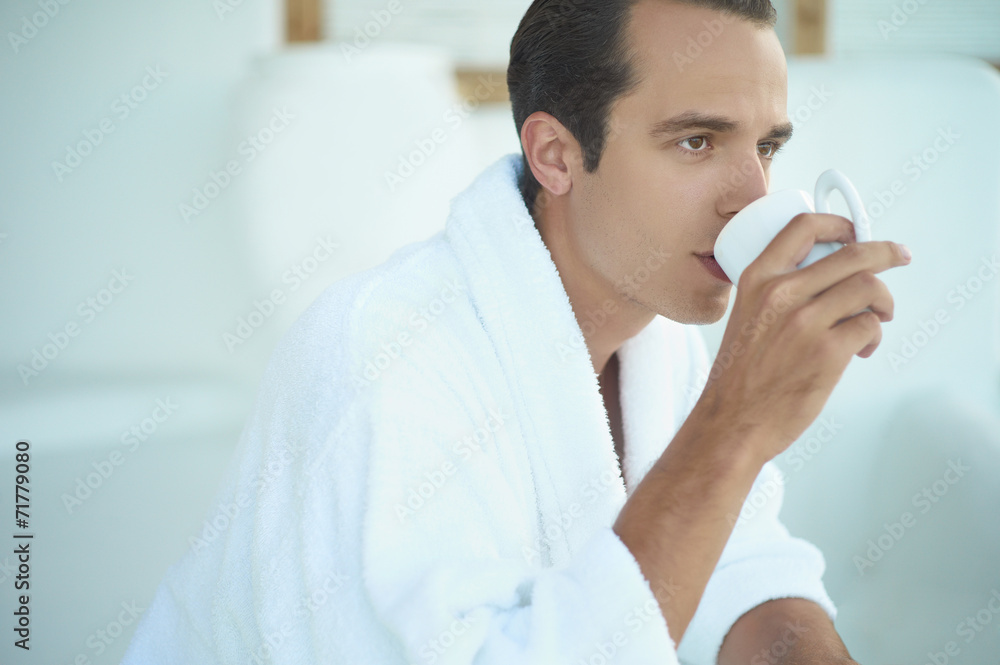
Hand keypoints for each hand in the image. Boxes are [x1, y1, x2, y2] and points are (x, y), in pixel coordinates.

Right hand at [695, 212, 910, 461]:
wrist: (731, 421)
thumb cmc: (738, 376)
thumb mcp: (745, 315)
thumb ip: (777, 293)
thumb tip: (824, 279)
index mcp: (757, 279)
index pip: (803, 227)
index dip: (837, 222)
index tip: (854, 229)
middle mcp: (782, 293)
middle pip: (851, 253)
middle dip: (885, 252)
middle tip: (898, 256)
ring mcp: (806, 322)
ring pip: (868, 288)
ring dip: (883, 301)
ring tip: (878, 317)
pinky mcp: (828, 352)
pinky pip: (869, 326)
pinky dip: (874, 335)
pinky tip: (862, 349)